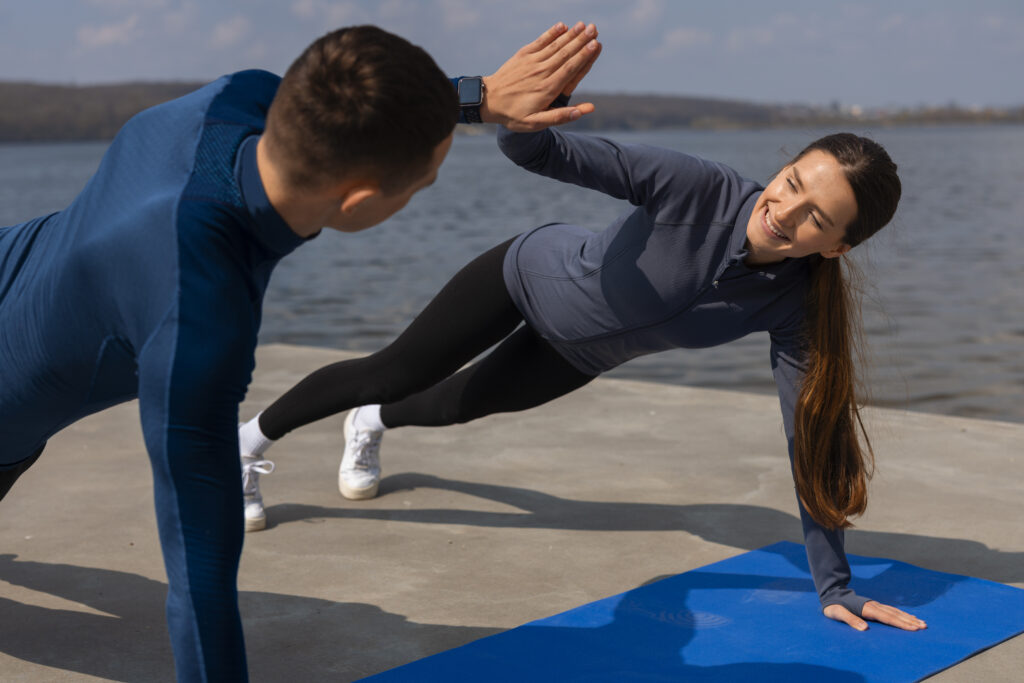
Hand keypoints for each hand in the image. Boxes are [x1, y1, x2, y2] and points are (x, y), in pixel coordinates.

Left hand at [481, 21, 601, 131]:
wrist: (487, 101)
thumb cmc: (513, 115)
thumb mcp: (535, 123)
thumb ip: (560, 117)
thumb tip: (585, 111)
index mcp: (547, 89)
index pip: (570, 69)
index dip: (584, 56)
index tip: (596, 45)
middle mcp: (541, 72)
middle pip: (565, 54)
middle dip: (581, 41)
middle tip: (594, 29)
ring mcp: (531, 62)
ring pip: (554, 46)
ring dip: (570, 34)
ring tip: (583, 25)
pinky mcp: (522, 55)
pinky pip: (540, 42)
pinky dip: (551, 33)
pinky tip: (562, 26)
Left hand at [824, 600, 926, 630]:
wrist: (831, 594)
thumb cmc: (834, 607)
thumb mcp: (838, 614)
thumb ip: (850, 620)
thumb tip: (864, 629)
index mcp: (867, 609)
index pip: (888, 618)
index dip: (901, 623)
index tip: (914, 628)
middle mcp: (874, 606)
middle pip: (895, 614)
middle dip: (910, 621)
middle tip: (924, 626)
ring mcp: (875, 605)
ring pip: (895, 611)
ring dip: (908, 617)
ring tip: (921, 622)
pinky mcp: (874, 606)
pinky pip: (891, 610)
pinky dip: (901, 614)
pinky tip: (908, 617)